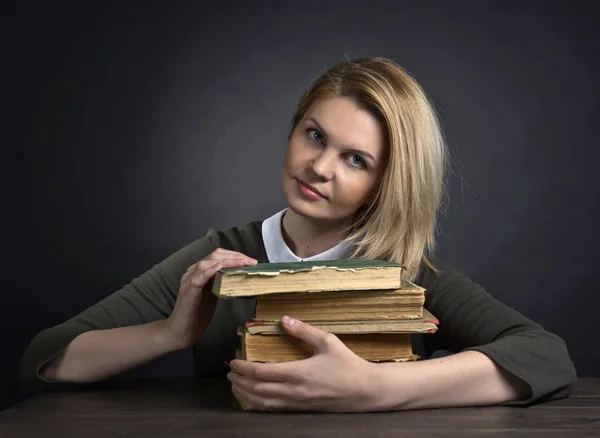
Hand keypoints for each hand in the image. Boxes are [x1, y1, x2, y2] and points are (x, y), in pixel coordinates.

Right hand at [163, 248, 256, 349]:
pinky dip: (212, 270)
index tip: (250, 260)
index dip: (235, 255)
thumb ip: (222, 283)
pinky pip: (200, 276)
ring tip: (243, 263)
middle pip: (215, 255)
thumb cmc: (197, 314)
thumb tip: (241, 277)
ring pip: (208, 262)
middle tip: (251, 261)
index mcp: (199, 271)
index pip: (218, 256)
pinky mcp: (189, 290)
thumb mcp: (214, 294)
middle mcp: (193, 272)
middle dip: (235, 256)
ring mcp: (189, 280)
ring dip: (228, 261)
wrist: (181, 331)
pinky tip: (222, 268)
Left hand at [228, 316, 376, 411]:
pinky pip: (273, 410)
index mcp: (299, 373)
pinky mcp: (301, 409)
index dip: (243, 367)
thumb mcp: (328, 341)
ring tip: (235, 385)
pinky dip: (258, 405)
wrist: (365, 391)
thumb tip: (285, 319)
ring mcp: (297, 403)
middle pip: (257, 389)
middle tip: (229, 372)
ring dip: (245, 394)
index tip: (234, 360)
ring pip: (262, 402)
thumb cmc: (347, 364)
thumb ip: (304, 331)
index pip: (262, 372)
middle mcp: (294, 391)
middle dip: (239, 381)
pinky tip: (252, 400)